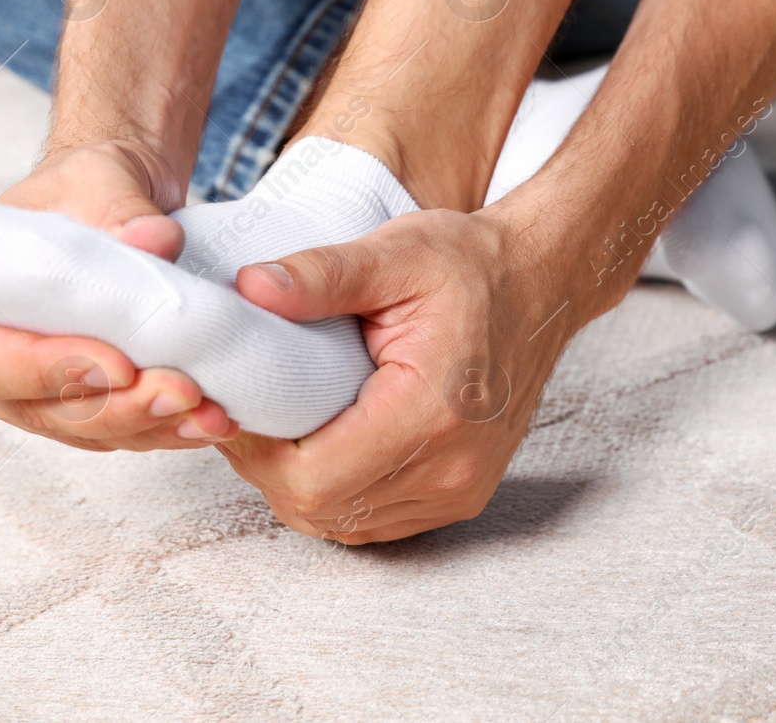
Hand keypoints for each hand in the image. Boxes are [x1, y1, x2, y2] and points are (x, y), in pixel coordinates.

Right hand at [0, 139, 239, 451]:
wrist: (120, 198)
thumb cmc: (88, 185)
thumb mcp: (100, 178)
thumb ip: (120, 210)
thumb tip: (153, 241)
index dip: (44, 368)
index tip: (117, 364)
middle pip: (33, 405)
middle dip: (113, 406)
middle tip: (181, 392)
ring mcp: (27, 388)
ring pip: (80, 428)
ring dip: (147, 426)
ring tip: (208, 412)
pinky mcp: (76, 406)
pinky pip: (115, 431)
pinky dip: (164, 428)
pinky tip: (210, 419)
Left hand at [220, 204, 589, 541]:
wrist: (539, 285)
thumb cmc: (470, 266)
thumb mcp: (396, 252)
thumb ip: (322, 274)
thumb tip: (250, 289)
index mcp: (432, 412)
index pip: (312, 477)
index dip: (256, 451)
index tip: (236, 404)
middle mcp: (451, 468)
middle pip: (319, 509)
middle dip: (266, 468)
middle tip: (246, 411)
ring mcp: (460, 490)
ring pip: (342, 523)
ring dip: (297, 483)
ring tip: (278, 424)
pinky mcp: (460, 495)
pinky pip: (373, 520)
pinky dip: (334, 492)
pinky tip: (319, 444)